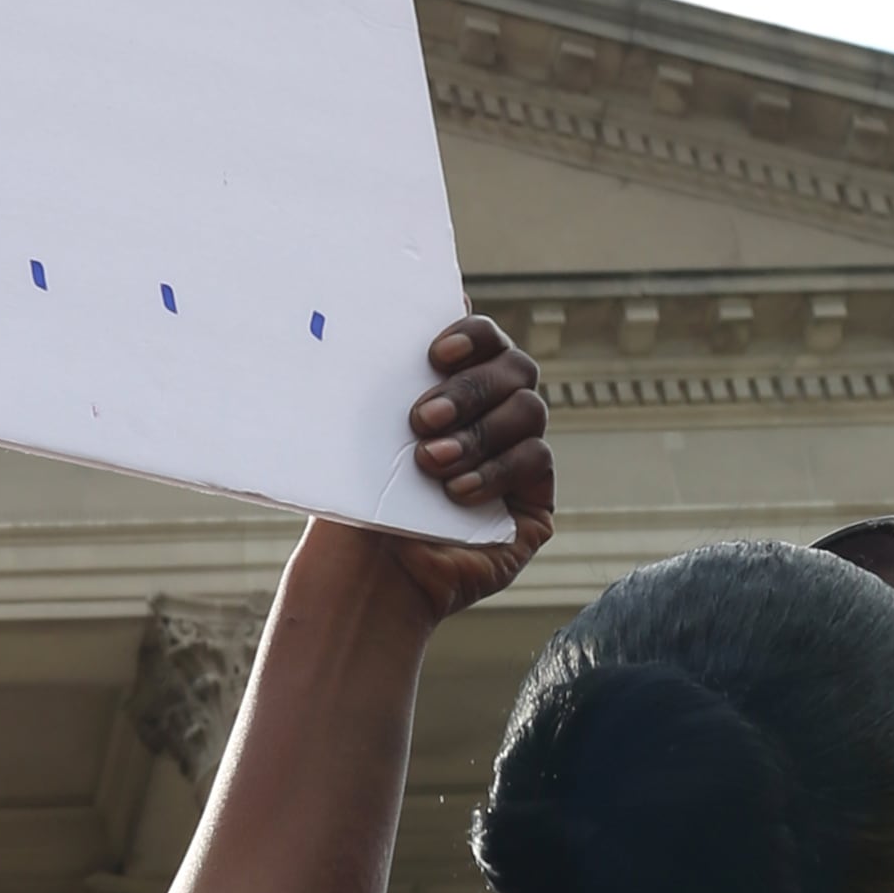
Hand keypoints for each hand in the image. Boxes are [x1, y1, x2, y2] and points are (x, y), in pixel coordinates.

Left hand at [384, 315, 553, 618]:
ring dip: (477, 432)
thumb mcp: (365, 436)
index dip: (472, 334)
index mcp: (455, 387)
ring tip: (429, 462)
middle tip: (421, 418)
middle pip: (515, 368)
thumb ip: (388, 380)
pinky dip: (496, 469)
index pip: (484, 339)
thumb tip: (404, 317)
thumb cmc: (358, 500)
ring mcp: (519, 456)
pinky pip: (536, 459)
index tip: (435, 352)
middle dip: (468, 389)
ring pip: (529, 410)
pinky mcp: (536, 501)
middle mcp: (493, 415)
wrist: (366, 575)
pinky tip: (457, 492)